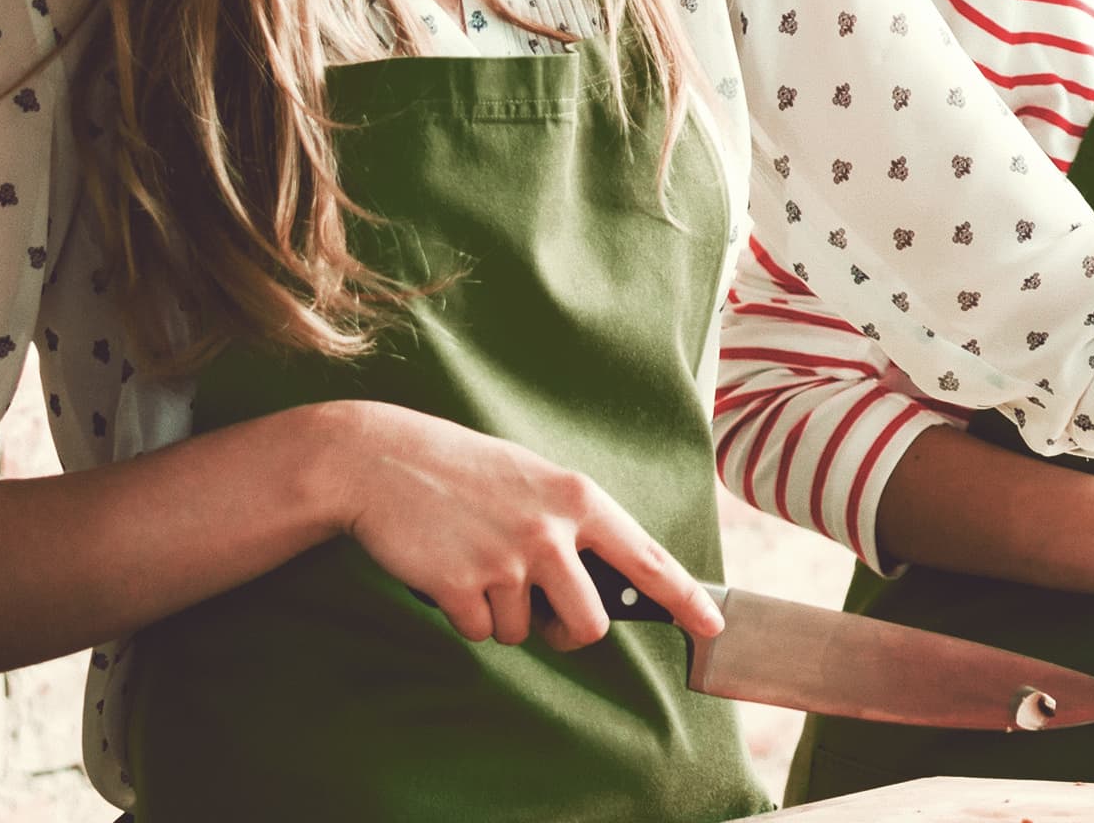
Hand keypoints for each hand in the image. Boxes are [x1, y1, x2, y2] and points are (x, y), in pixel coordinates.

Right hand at [305, 399, 725, 649]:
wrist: (380, 459)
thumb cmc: (462, 471)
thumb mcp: (533, 480)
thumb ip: (571, 524)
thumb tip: (598, 581)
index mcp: (578, 499)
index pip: (647, 559)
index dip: (685, 598)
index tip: (713, 625)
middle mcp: (551, 532)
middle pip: (589, 624)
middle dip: (566, 633)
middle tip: (542, 614)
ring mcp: (507, 560)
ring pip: (524, 633)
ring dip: (501, 615)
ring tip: (475, 562)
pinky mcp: (461, 586)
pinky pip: (478, 631)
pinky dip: (463, 614)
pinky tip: (446, 571)